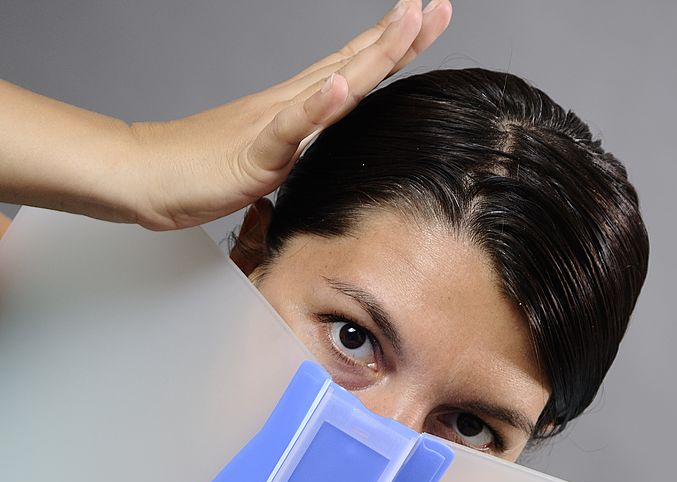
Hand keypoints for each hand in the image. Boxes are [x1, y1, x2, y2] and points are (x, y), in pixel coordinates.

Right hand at [126, 0, 450, 229]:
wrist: (144, 176)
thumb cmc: (199, 169)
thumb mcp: (268, 158)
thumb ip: (299, 145)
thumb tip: (324, 147)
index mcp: (297, 108)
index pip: (355, 71)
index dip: (393, 46)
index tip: (428, 20)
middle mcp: (290, 106)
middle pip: (355, 65)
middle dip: (401, 37)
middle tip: (437, 5)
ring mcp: (273, 125)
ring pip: (333, 85)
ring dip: (373, 54)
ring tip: (407, 21)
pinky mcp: (255, 155)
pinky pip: (288, 129)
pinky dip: (315, 108)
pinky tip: (339, 88)